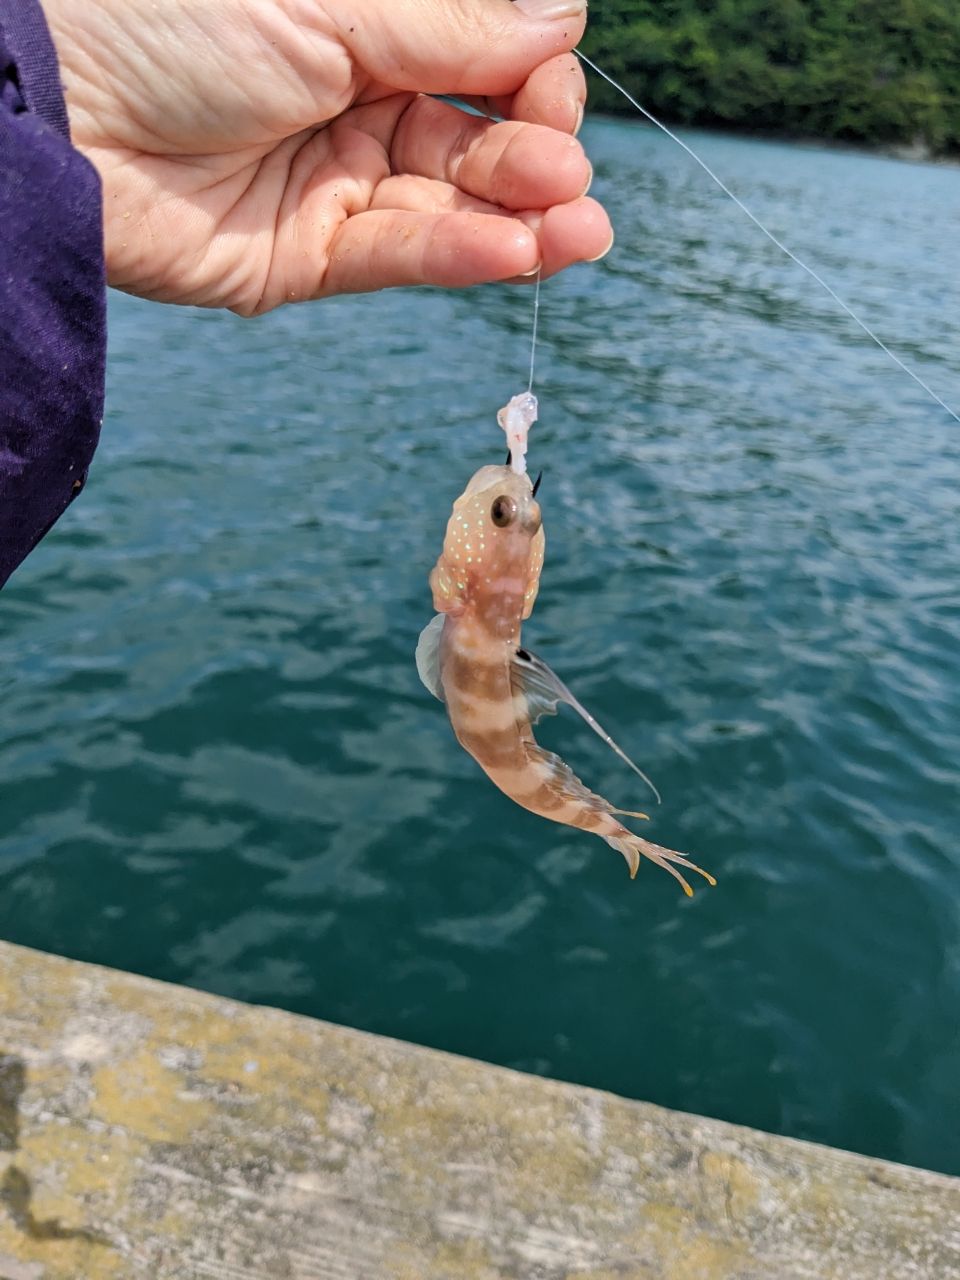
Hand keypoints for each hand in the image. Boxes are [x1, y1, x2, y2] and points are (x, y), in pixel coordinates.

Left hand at [42, 0, 611, 313]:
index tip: (550, 78)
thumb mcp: (327, 1)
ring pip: (447, 207)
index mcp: (362, 20)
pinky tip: (518, 250)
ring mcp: (331, 182)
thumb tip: (564, 15)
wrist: (53, 110)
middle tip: (566, 170)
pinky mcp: (305, 256)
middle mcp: (355, 99)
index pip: (483, 54)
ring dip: (520, 219)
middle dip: (532, 154)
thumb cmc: (166, 15)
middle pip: (475, 136)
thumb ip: (450, 24)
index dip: (530, 72)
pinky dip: (459, 256)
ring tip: (582, 229)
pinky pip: (398, 256)